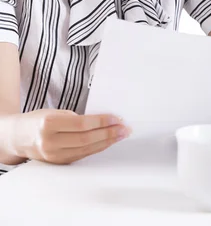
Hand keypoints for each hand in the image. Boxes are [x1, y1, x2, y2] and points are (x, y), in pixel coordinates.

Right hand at [8, 109, 130, 164]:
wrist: (20, 137)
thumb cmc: (40, 120)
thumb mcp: (55, 112)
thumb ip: (75, 118)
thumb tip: (103, 120)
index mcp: (49, 124)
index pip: (82, 124)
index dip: (102, 121)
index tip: (117, 118)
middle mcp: (50, 142)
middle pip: (86, 140)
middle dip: (109, 133)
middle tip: (125, 128)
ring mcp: (54, 156)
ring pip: (86, 150)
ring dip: (107, 142)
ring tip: (121, 135)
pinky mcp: (59, 163)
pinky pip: (82, 156)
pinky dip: (97, 149)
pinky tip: (108, 142)